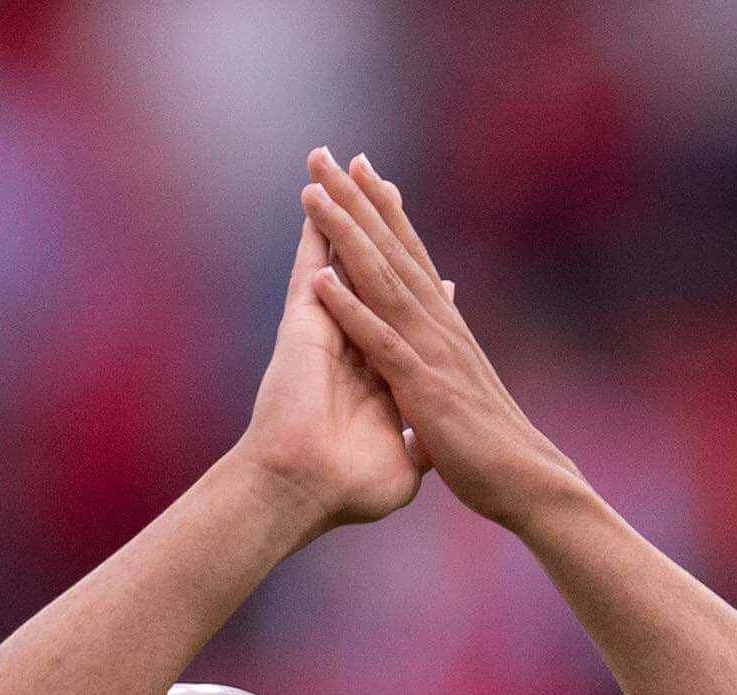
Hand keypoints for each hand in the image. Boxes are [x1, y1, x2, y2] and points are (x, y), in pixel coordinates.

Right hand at [232, 196, 424, 537]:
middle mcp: (350, 341)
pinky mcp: (303, 323)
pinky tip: (316, 188)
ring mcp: (325, 329)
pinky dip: (316, 227)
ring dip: (341, 208)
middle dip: (374, 225)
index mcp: (376, 371)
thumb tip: (435, 442)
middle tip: (376, 176)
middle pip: (369, 271)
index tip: (424, 258)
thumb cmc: (344, 490)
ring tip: (341, 162)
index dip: (411, 283)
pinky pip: (311, 263)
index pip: (398, 318)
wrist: (302, 490)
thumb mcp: (402, 467)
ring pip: (339, 255)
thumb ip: (417, 448)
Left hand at [299, 148, 577, 528]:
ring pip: (382, 281)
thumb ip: (451, 349)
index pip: (409, 255)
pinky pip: (380, 342)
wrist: (525, 481)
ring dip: (346, 236)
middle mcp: (439, 326)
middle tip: (326, 153)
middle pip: (391, 250)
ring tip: (313, 196)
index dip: (384, 210)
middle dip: (358, 200)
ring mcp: (432, 353)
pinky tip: (321, 280)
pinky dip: (350, 310)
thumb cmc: (495, 441)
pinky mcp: (424, 388)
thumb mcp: (468, 385)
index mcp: (445, 326)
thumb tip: (448, 312)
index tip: (359, 168)